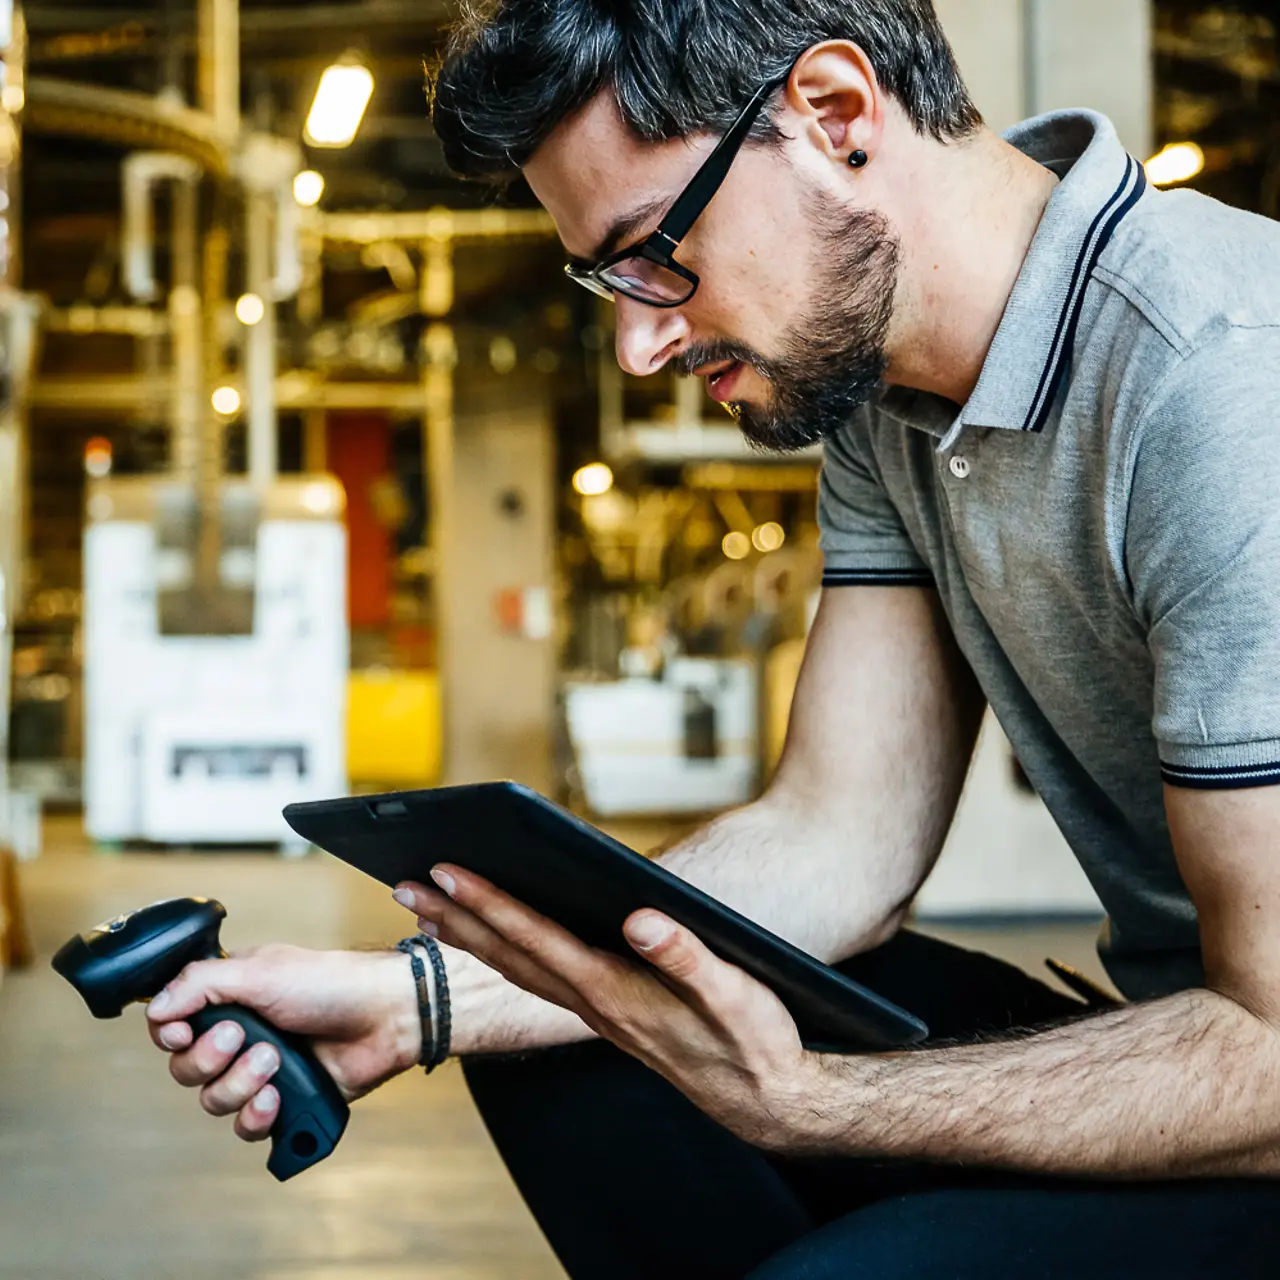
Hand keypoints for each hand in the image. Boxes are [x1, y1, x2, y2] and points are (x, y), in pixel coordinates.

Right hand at [145, 945, 419, 1142]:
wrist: (384, 1016)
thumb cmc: (331, 983)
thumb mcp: (262, 970)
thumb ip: (202, 984)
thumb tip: (155, 1009)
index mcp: (230, 998)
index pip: (171, 1025)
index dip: (169, 1034)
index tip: (183, 1032)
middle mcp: (239, 1036)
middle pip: (185, 1068)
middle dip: (210, 1058)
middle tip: (245, 1037)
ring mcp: (259, 1071)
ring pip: (213, 1101)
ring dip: (240, 1083)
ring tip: (275, 1061)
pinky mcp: (282, 1102)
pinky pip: (245, 1128)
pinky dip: (256, 1116)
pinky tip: (277, 1098)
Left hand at [394, 868, 818, 1150]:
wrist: (764, 1101)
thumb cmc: (752, 1042)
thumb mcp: (733, 996)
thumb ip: (686, 957)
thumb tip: (639, 918)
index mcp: (615, 991)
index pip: (537, 941)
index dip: (490, 904)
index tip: (447, 873)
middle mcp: (594, 1003)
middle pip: (507, 957)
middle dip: (455, 920)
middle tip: (406, 885)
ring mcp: (596, 1012)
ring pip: (516, 970)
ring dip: (468, 938)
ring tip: (429, 908)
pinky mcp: (607, 1014)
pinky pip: (539, 980)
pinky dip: (504, 954)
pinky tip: (494, 939)